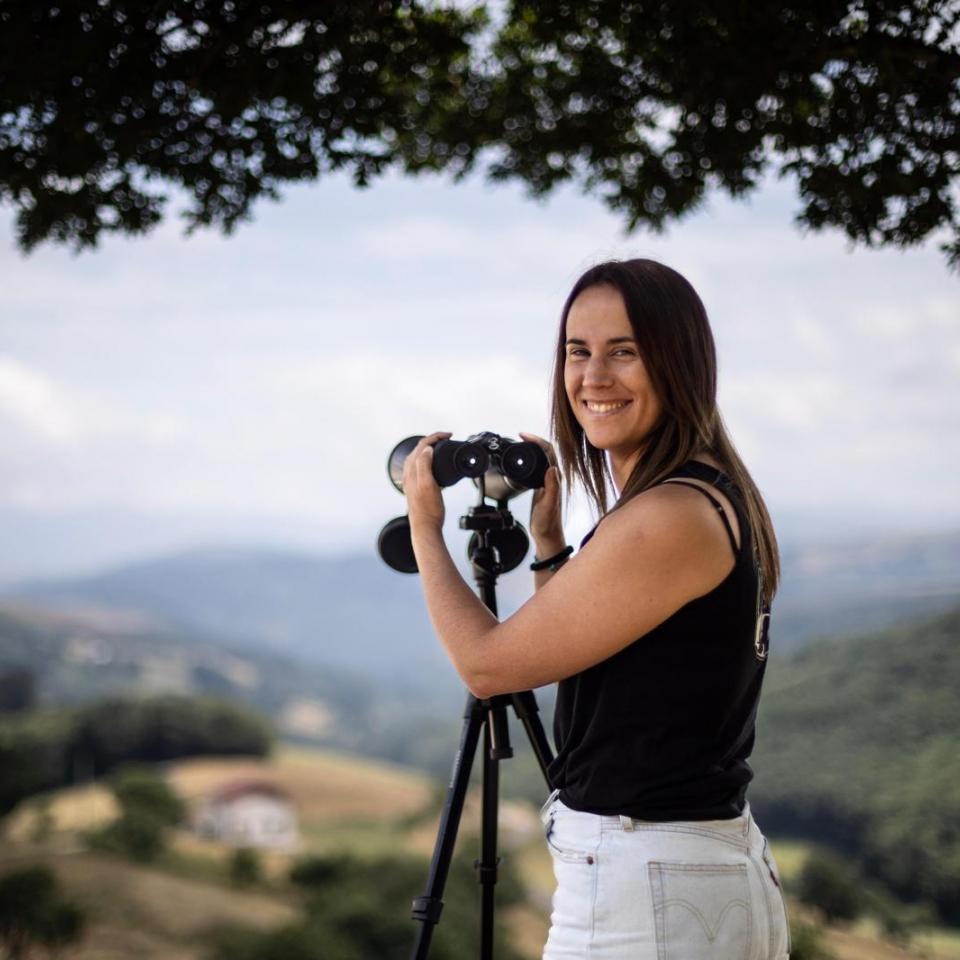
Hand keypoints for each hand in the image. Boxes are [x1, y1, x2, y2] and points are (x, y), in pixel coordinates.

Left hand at [402, 431, 451, 531]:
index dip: (435, 437)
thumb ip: (424, 464)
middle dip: (433, 440)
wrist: (425, 526)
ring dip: (429, 448)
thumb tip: (427, 448)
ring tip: (441, 446)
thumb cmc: (428, 509)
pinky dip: (428, 459)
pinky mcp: (416, 486)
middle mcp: (409, 473)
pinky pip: (420, 465)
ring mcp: (412, 480)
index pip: (422, 445)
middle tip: (446, 438)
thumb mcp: (428, 484)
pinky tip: (434, 464)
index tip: (448, 435)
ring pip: (418, 456)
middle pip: (419, 448)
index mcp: (412, 470)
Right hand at [519, 432, 563, 551]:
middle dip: (534, 440)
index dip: (537, 441)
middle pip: (547, 451)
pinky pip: (538, 466)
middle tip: (521, 435)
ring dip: (533, 447)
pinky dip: (530, 457)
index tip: (524, 436)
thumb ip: (551, 487)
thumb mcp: (548, 505)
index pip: (549, 452)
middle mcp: (554, 477)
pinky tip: (523, 458)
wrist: (547, 535)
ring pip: (542, 457)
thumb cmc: (548, 523)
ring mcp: (548, 481)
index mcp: (556, 479)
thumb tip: (553, 468)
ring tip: (522, 441)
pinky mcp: (542, 485)